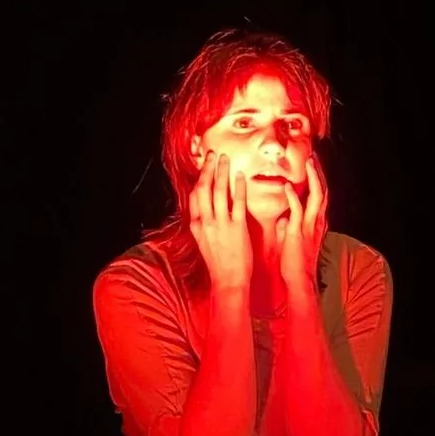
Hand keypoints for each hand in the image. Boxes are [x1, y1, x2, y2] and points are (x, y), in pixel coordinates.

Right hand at [189, 152, 253, 288]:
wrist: (228, 281)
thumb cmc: (218, 264)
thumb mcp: (204, 242)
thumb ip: (204, 224)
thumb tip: (205, 210)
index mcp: (196, 226)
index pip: (194, 196)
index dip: (198, 178)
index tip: (203, 166)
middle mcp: (206, 222)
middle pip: (204, 188)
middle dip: (207, 169)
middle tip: (212, 154)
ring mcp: (221, 224)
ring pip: (219, 191)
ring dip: (221, 172)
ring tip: (225, 159)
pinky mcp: (237, 228)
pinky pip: (237, 202)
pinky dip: (238, 186)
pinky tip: (240, 175)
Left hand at [278, 154, 327, 287]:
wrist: (298, 281)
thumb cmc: (294, 264)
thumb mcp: (292, 241)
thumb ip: (290, 228)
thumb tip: (284, 221)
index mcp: (316, 223)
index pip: (320, 195)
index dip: (318, 179)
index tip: (313, 164)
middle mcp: (317, 222)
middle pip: (323, 190)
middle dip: (319, 172)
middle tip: (314, 155)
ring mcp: (309, 227)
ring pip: (316, 196)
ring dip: (312, 178)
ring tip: (307, 162)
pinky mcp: (299, 233)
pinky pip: (298, 211)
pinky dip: (293, 197)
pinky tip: (286, 186)